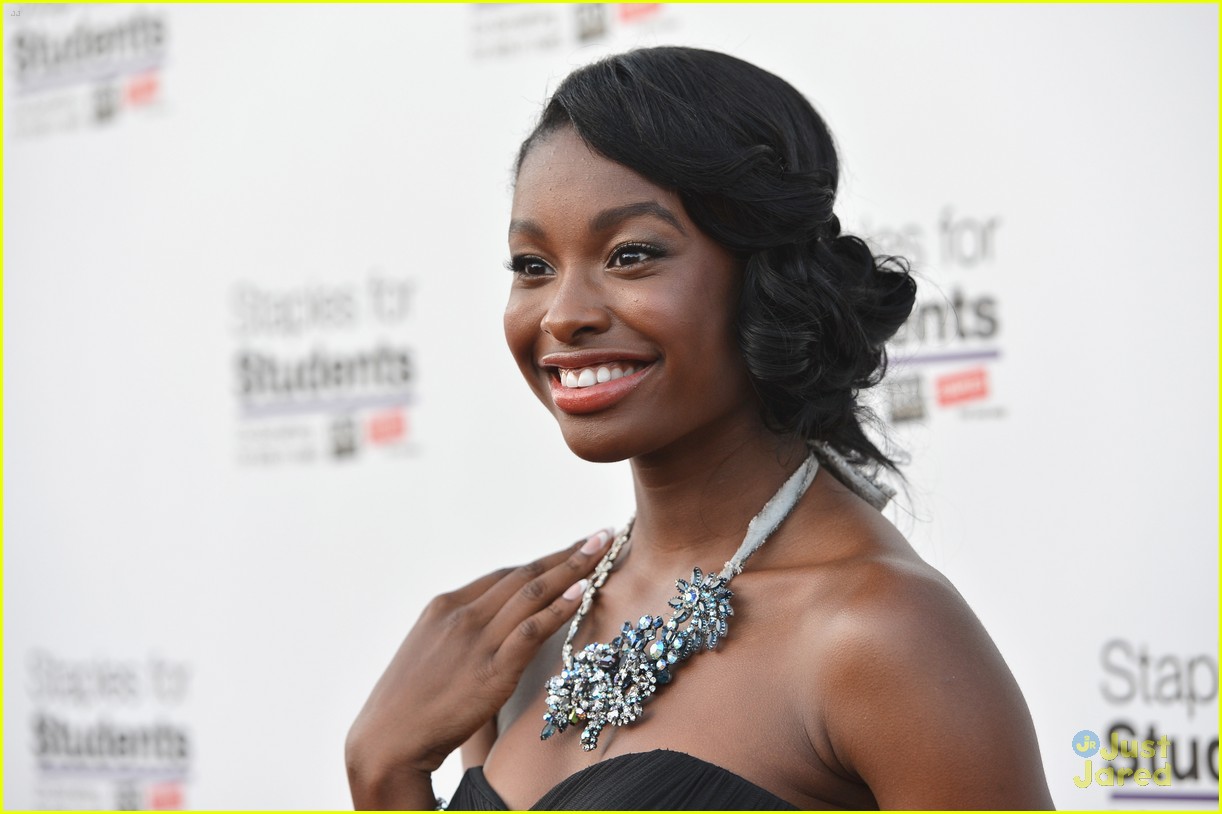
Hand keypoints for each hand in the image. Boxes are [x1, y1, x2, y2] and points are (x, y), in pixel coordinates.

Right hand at [345, 528, 614, 808]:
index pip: (504, 575)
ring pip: (533, 594)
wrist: (388, 739)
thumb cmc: (408, 704)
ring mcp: (477, 641)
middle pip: (524, 576)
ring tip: (602, 550)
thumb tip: (492, 626)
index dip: (542, 561)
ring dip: (573, 568)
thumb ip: (460, 633)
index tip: (570, 550)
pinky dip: (559, 608)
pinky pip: (531, 630)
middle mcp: (462, 615)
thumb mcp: (429, 651)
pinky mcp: (491, 671)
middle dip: (566, 554)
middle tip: (600, 536)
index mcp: (446, 606)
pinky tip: (583, 591)